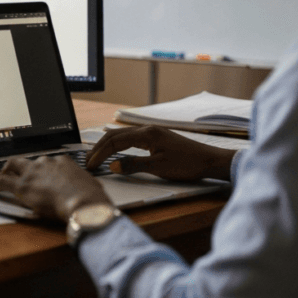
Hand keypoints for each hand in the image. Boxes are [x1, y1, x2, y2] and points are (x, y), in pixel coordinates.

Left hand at [0, 155, 111, 220]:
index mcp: (63, 162)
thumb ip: (87, 185)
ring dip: (5, 172)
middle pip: (27, 160)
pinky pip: (2, 183)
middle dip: (19, 165)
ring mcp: (32, 173)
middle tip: (14, 171)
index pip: (49, 162)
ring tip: (0, 178)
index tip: (42, 174)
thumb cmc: (91, 197)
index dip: (43, 169)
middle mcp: (46, 163)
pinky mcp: (22, 186)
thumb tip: (92, 190)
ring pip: (12, 166)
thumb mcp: (92, 186)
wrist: (83, 202)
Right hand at [87, 126, 234, 181]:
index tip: (91, 165)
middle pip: (115, 135)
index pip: (114, 141)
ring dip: (108, 146)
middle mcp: (147, 129)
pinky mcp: (156, 138)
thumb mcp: (159, 168)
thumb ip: (134, 165)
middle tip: (88, 161)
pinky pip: (131, 139)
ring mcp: (152, 132)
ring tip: (97, 156)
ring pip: (122, 136)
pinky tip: (116, 151)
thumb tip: (112, 166)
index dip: (100, 153)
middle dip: (99, 147)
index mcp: (146, 134)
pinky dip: (119, 145)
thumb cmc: (187, 164)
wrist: (209, 161)